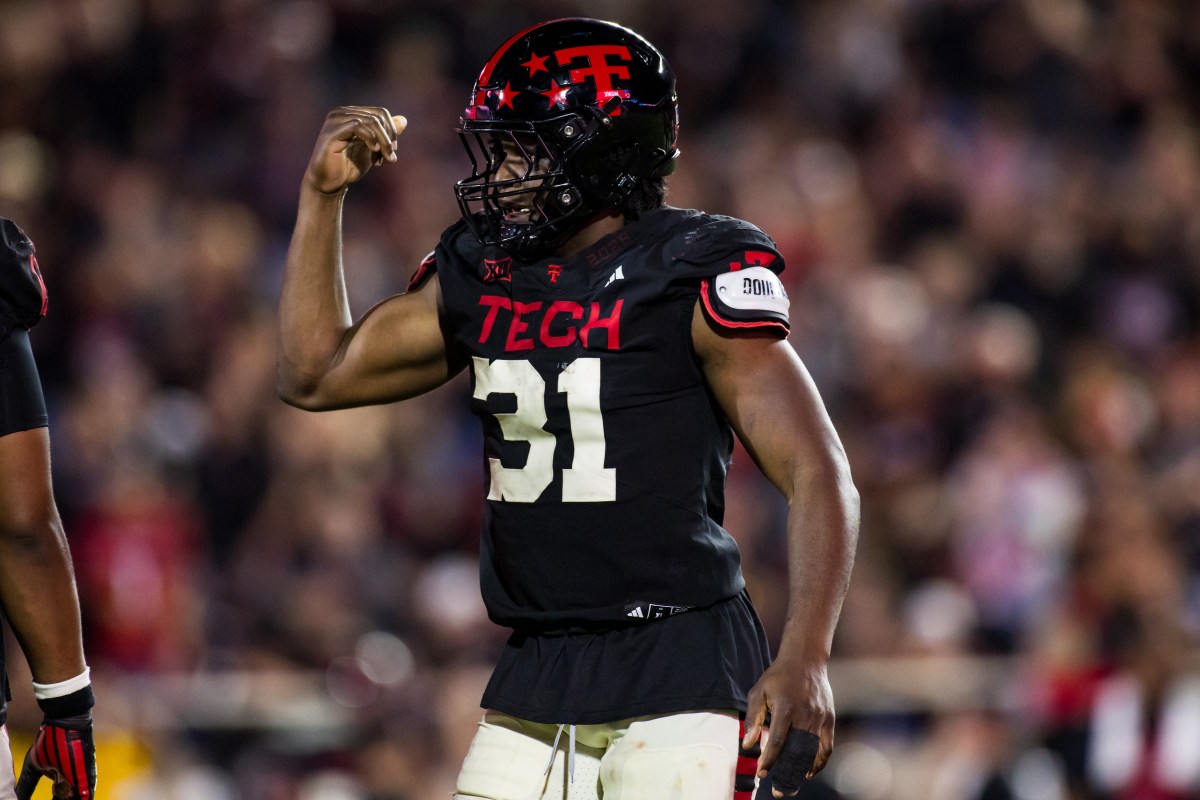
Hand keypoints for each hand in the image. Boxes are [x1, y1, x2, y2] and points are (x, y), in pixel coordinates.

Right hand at [14, 716, 96, 799]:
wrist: (66, 724)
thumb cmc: (51, 743)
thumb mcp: (35, 768)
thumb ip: (26, 787)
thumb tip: (14, 799)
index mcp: (62, 783)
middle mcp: (75, 785)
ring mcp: (83, 783)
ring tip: (61, 799)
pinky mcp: (88, 779)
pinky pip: (85, 798)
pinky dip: (79, 799)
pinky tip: (71, 799)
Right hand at [304, 106, 406, 194]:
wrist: (330, 183)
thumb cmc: (349, 166)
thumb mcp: (374, 149)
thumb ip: (386, 135)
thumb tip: (404, 120)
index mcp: (352, 114)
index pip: (381, 113)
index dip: (392, 131)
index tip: (393, 152)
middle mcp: (342, 112)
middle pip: (378, 116)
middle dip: (389, 138)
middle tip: (390, 157)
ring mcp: (336, 120)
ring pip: (371, 121)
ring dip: (383, 141)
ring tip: (383, 159)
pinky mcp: (331, 131)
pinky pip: (357, 126)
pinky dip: (370, 138)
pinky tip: (373, 151)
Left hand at [742, 651, 834, 796]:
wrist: (806, 659)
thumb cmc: (778, 676)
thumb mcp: (759, 692)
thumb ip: (753, 719)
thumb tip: (747, 744)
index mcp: (785, 708)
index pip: (778, 741)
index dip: (769, 760)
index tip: (762, 774)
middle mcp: (805, 715)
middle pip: (797, 751)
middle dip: (787, 773)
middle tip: (779, 792)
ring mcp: (819, 718)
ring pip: (812, 752)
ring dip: (802, 771)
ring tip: (792, 785)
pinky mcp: (829, 719)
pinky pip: (827, 746)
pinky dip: (819, 762)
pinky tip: (808, 771)